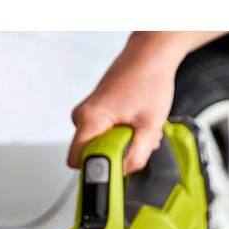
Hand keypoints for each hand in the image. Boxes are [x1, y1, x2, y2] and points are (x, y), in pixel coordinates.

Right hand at [67, 32, 223, 172]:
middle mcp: (81, 116)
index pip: (78, 161)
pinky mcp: (92, 113)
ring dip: (118, 144)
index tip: (115, 167)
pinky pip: (100, 135)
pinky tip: (130, 121)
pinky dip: (117, 134)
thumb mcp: (151, 125)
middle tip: (132, 138)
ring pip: (97, 146)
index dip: (97, 169)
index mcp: (90, 118)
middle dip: (113, 155)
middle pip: (89, 155)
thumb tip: (124, 173)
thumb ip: (137, 156)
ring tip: (134, 126)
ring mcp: (85, 114)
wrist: (149, 56)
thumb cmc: (149, 79)